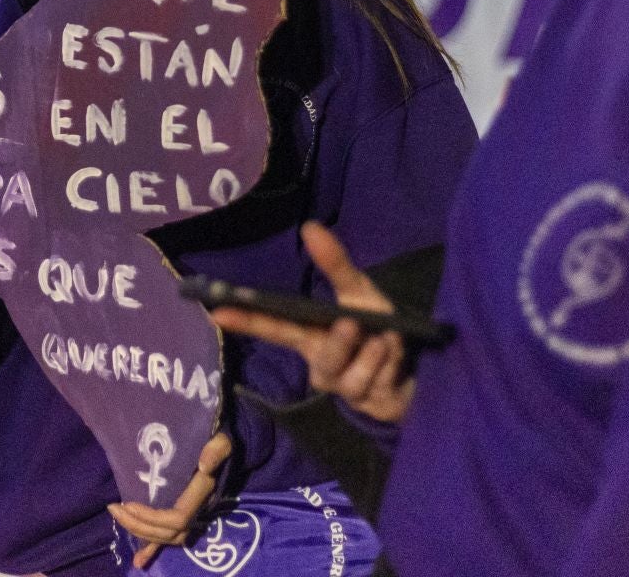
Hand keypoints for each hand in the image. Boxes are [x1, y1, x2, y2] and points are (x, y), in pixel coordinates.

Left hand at [106, 430, 231, 567]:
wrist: (228, 447)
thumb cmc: (222, 440)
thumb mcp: (222, 440)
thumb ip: (216, 450)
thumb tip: (204, 465)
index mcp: (202, 494)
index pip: (178, 517)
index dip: (153, 517)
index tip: (128, 504)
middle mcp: (198, 510)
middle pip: (167, 531)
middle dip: (138, 525)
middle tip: (113, 509)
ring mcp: (192, 516)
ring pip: (166, 537)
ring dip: (140, 533)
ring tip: (118, 518)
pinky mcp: (184, 515)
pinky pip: (168, 538)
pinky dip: (152, 551)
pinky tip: (138, 562)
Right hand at [209, 222, 414, 424]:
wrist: (411, 370)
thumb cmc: (375, 328)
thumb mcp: (358, 292)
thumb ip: (336, 264)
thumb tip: (309, 226)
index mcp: (311, 336)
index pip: (274, 329)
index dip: (246, 321)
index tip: (217, 313)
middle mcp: (321, 364)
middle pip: (322, 356)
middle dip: (338, 342)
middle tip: (352, 324)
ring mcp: (343, 387)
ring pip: (352, 375)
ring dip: (373, 354)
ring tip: (385, 340)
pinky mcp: (367, 403)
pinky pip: (376, 384)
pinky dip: (391, 364)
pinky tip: (395, 356)